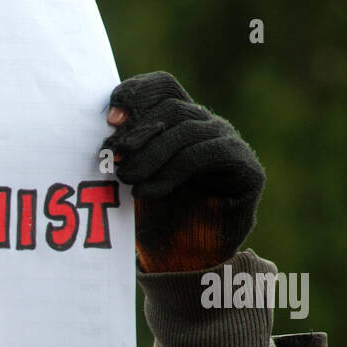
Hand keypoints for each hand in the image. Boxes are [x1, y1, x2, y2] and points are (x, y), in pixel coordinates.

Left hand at [101, 71, 264, 272]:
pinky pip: (206, 154)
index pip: (162, 86)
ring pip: (186, 130)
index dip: (137, 93)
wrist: (188, 260)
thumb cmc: (155, 218)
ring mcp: (228, 143)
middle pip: (171, 107)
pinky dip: (171, 172)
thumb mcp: (130, 181)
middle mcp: (205, 125)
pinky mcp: (245, 167)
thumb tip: (100, 129)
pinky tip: (147, 193)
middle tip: (110, 157)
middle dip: (137, 132)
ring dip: (149, 155)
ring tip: (126, 180)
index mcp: (177, 121)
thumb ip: (121, 154)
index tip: (110, 117)